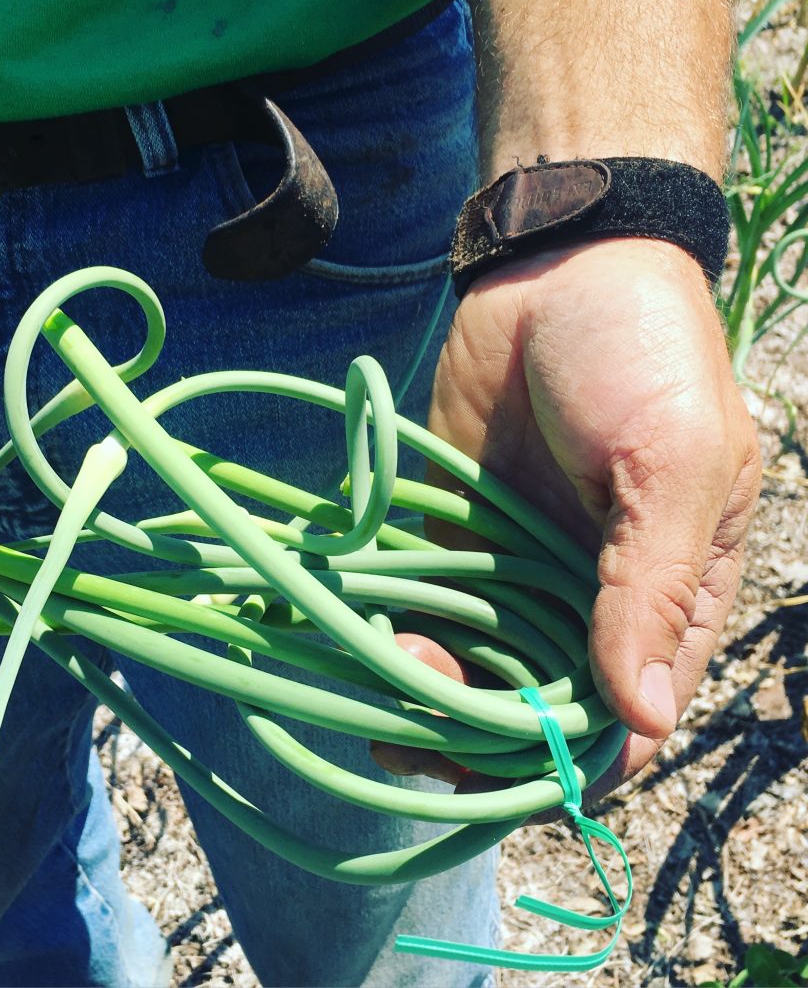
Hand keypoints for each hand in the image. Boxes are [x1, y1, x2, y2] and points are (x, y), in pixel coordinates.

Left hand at [377, 237, 760, 799]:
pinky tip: (367, 638)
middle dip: (487, 736)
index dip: (583, 756)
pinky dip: (398, 627)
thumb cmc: (644, 355)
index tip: (520, 783)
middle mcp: (591, 595)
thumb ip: (654, 585)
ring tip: (387, 686)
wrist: (558, 262)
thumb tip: (644, 715)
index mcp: (669, 592)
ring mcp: (517, 565)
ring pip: (476, 662)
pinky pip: (427, 598)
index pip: (634, 708)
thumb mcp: (678, 463)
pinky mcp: (456, 529)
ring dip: (431, 691)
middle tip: (426, 745)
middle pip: (542, 702)